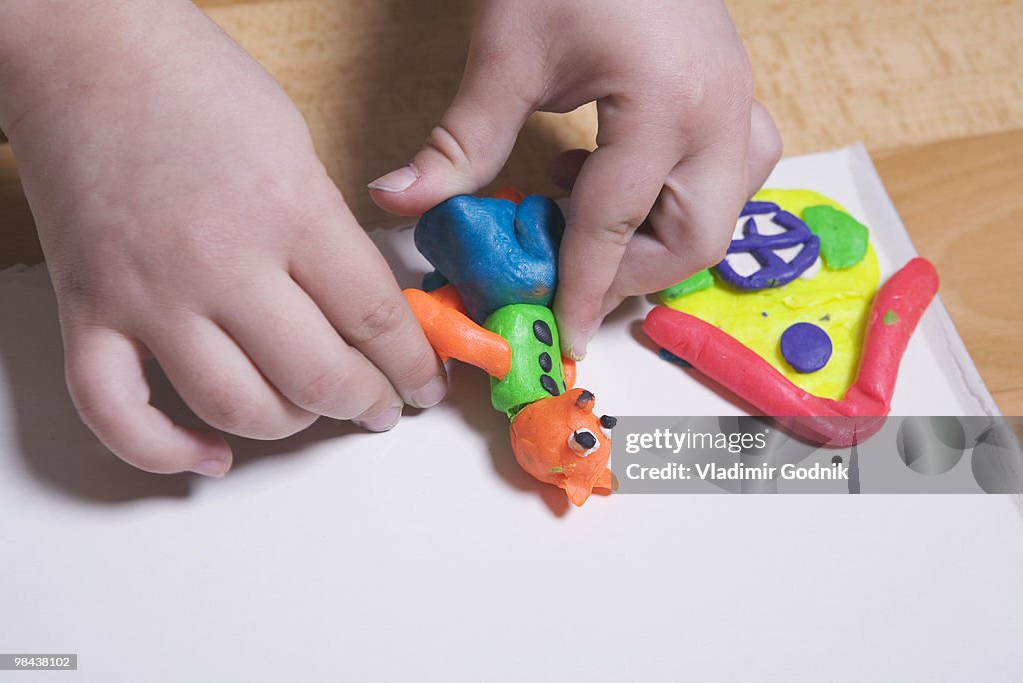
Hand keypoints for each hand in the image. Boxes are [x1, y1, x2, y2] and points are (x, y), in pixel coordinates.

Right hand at [0, 0, 445, 475]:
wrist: (85, 52)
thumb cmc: (195, 84)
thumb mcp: (298, 147)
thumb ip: (330, 234)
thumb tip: (363, 310)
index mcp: (290, 210)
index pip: (376, 319)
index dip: (414, 365)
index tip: (425, 385)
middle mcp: (222, 263)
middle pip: (318, 376)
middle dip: (366, 403)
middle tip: (380, 405)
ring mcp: (149, 294)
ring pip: (236, 407)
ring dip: (289, 426)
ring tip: (310, 413)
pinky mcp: (89, 312)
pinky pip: (119, 414)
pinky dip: (165, 451)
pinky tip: (209, 455)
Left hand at [368, 0, 780, 358]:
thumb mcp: (506, 54)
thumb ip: (458, 141)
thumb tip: (396, 200)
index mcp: (664, 107)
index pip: (614, 226)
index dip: (582, 290)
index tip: (563, 339)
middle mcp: (719, 116)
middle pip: (692, 240)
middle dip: (629, 274)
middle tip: (569, 272)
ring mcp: (738, 103)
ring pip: (722, 215)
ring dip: (659, 240)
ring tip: (591, 217)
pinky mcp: (736, 94)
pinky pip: (739, 174)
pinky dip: (688, 200)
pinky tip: (630, 179)